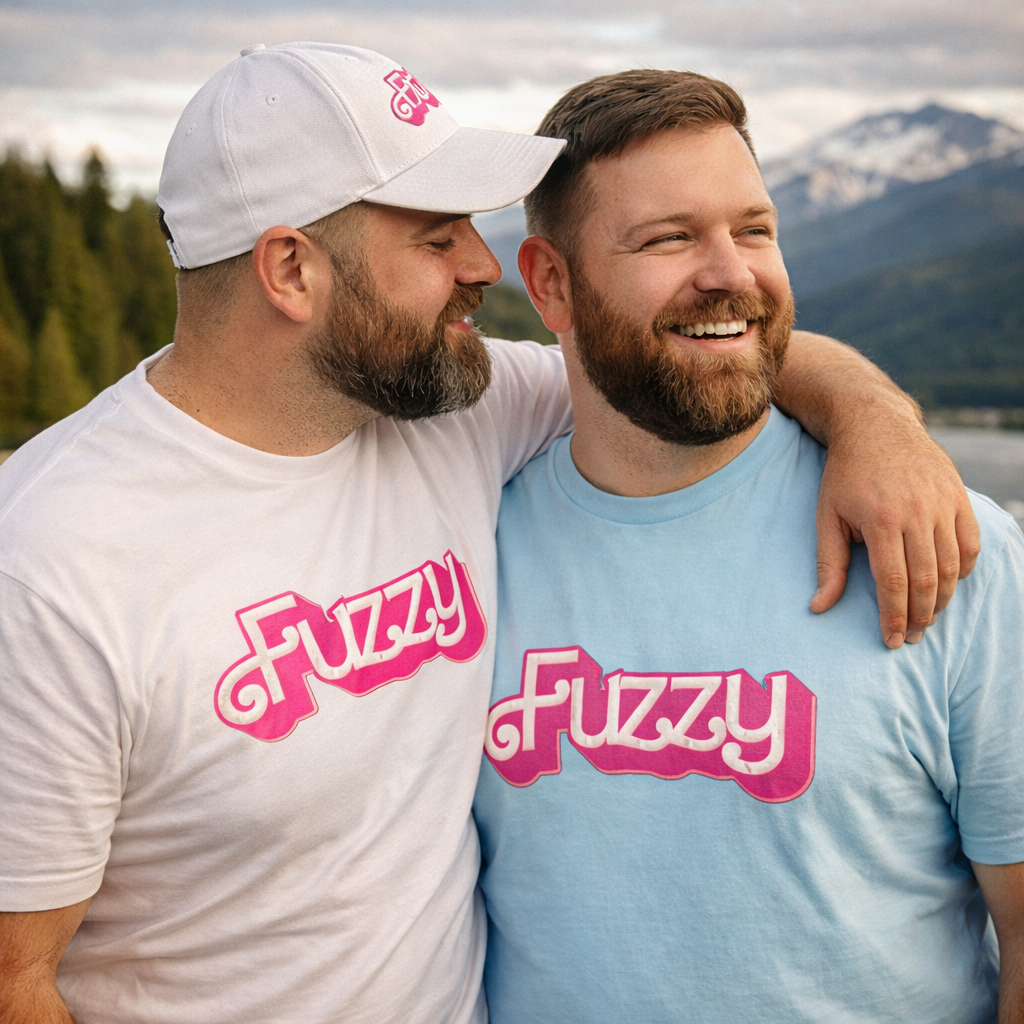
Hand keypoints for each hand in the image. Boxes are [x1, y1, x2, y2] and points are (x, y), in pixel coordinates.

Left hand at [812, 413, 979, 647]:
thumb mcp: (826, 516)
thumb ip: (828, 563)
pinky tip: (947, 585)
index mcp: (880, 518)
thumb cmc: (845, 476)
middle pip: (926, 580)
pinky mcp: (958, 496)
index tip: (892, 640)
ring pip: (951, 566)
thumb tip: (818, 608)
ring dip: (942, 599)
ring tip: (928, 617)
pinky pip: (969, 544)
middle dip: (920, 616)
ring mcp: (942, 502)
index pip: (893, 582)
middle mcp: (916, 511)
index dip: (894, 617)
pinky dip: (961, 570)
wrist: (875, 425)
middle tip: (912, 636)